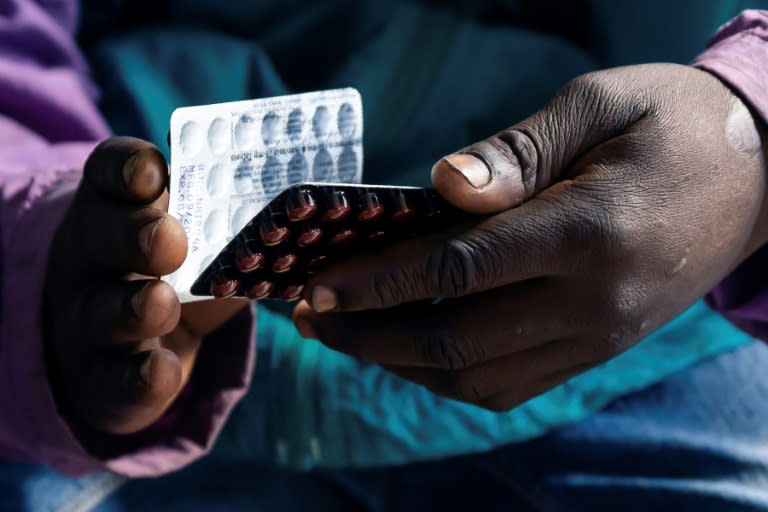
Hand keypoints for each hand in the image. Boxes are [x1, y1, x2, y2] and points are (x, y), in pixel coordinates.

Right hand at [45, 137, 247, 434]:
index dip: (129, 168)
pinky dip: (138, 376)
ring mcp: (92, 319)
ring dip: (133, 308)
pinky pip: (114, 380)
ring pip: (102, 311)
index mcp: (122, 206)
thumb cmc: (185, 269)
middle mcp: (96, 257)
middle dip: (134, 236)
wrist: (136, 343)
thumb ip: (236, 212)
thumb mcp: (207, 234)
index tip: (155, 172)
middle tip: (172, 241)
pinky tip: (162, 370)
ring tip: (163, 305)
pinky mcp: (103, 378)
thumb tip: (298, 181)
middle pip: (102, 238)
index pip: (113, 173)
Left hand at [293, 64, 767, 410]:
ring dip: (400, 365)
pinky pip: (512, 385)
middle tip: (308, 319)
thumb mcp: (600, 105)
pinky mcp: (599, 349)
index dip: (375, 282)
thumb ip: (518, 152)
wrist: (761, 178)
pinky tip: (412, 350)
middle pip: (456, 340)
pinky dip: (450, 377)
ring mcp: (598, 336)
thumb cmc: (674, 124)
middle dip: (369, 334)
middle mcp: (592, 300)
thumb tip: (440, 186)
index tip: (314, 288)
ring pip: (478, 378)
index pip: (456, 269)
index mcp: (588, 229)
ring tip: (346, 337)